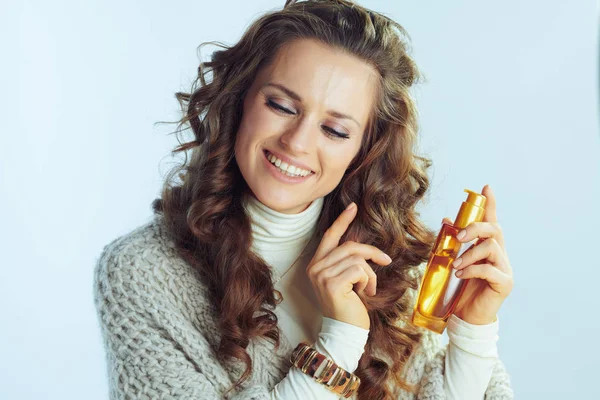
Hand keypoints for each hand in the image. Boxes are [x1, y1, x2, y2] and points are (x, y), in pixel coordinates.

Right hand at [306, 202, 391, 329]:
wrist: (344, 331)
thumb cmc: (348, 306)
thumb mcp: (345, 279)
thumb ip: (347, 262)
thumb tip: (363, 249)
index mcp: (316, 264)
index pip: (330, 236)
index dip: (342, 220)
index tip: (354, 206)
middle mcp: (315, 267)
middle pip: (349, 246)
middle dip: (371, 253)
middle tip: (385, 261)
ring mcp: (321, 275)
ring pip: (357, 259)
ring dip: (369, 274)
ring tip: (367, 289)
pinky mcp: (332, 283)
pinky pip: (359, 270)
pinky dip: (368, 281)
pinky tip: (363, 294)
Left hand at [442, 184, 513, 325]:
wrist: (467, 318)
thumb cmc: (461, 289)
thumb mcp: (454, 263)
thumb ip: (452, 244)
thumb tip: (445, 221)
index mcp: (489, 248)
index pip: (492, 222)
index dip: (490, 204)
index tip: (486, 188)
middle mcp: (500, 255)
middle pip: (495, 230)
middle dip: (475, 227)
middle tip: (458, 236)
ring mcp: (505, 269)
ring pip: (491, 248)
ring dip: (469, 253)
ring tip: (455, 266)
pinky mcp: (505, 283)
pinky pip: (490, 269)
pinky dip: (472, 269)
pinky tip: (460, 275)